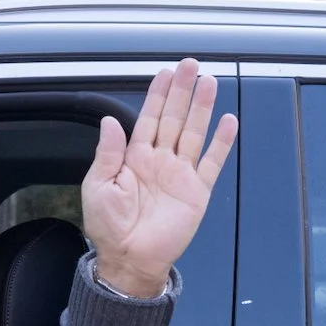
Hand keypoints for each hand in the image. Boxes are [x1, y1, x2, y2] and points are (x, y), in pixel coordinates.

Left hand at [81, 58, 239, 296]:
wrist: (129, 259)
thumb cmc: (109, 227)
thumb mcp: (98, 187)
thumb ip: (108, 153)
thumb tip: (110, 121)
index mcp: (134, 158)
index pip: (148, 119)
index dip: (157, 96)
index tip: (165, 73)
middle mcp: (159, 161)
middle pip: (174, 119)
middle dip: (182, 92)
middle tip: (191, 66)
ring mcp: (180, 174)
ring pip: (193, 134)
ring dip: (201, 109)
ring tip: (208, 83)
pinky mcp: (197, 191)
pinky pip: (211, 163)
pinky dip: (220, 143)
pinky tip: (227, 122)